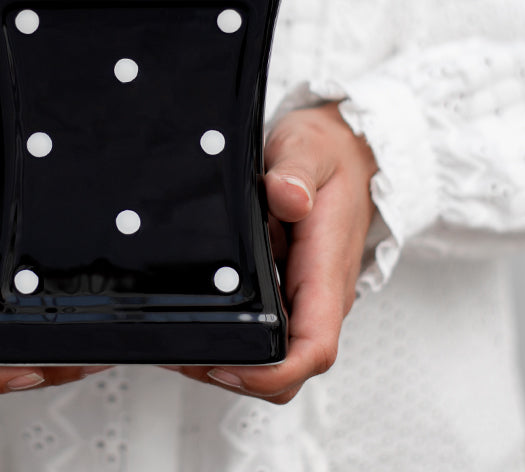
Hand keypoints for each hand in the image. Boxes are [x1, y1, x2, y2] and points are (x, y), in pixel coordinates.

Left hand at [170, 102, 378, 403]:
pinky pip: (265, 331)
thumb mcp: (310, 149)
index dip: (271, 373)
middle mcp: (318, 296)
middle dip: (237, 375)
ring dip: (229, 359)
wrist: (347, 150)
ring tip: (177, 340)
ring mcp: (303, 298)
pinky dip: (230, 336)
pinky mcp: (288, 292)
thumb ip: (297, 173)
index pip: (313, 348)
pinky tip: (193, 318)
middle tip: (181, 354)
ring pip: (273, 356)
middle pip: (287, 368)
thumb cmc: (329, 155)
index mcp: (326, 271)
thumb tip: (287, 197)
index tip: (227, 367)